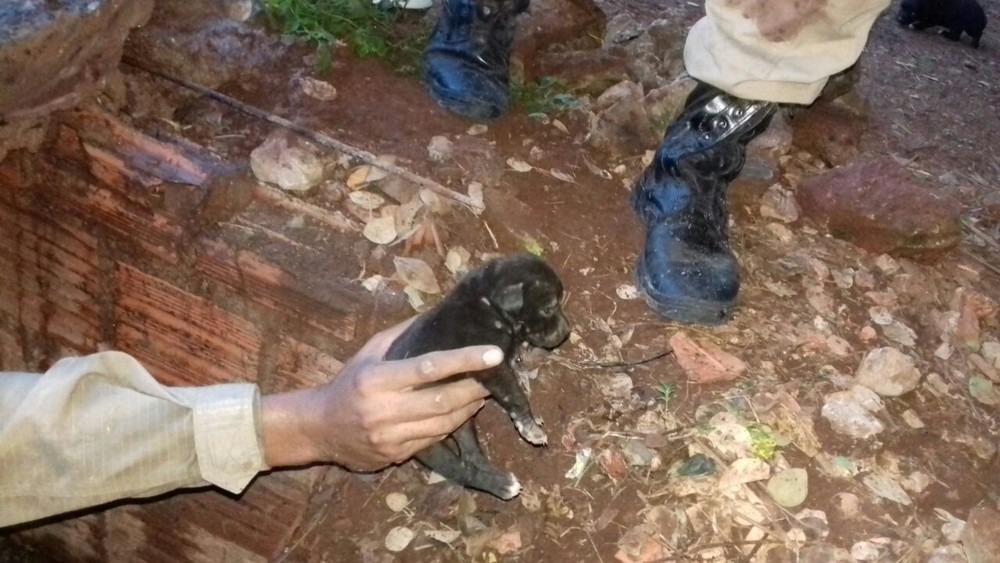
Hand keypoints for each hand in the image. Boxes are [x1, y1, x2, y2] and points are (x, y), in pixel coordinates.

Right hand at [261, 319, 499, 470]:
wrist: (318, 428)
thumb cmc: (348, 383)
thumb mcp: (368, 352)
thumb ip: (402, 335)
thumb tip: (438, 315)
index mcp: (376, 380)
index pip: (429, 367)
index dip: (465, 360)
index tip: (494, 354)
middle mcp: (384, 410)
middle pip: (443, 401)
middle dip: (475, 388)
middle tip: (495, 376)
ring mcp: (390, 438)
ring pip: (444, 424)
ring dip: (469, 408)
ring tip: (483, 392)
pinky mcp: (395, 456)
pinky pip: (434, 440)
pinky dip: (453, 424)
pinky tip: (462, 411)